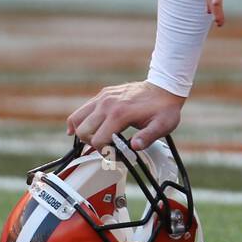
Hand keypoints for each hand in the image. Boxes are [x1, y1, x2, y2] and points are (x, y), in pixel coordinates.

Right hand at [67, 80, 185, 151]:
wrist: (164, 88)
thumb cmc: (164, 108)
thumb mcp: (162, 125)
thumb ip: (148, 137)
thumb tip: (134, 146)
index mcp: (120, 113)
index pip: (98, 140)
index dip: (105, 152)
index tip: (115, 154)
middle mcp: (107, 104)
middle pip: (83, 131)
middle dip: (92, 144)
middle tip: (106, 146)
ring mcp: (103, 98)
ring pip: (77, 119)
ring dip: (82, 133)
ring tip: (95, 139)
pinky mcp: (103, 94)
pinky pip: (82, 109)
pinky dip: (78, 121)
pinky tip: (82, 129)